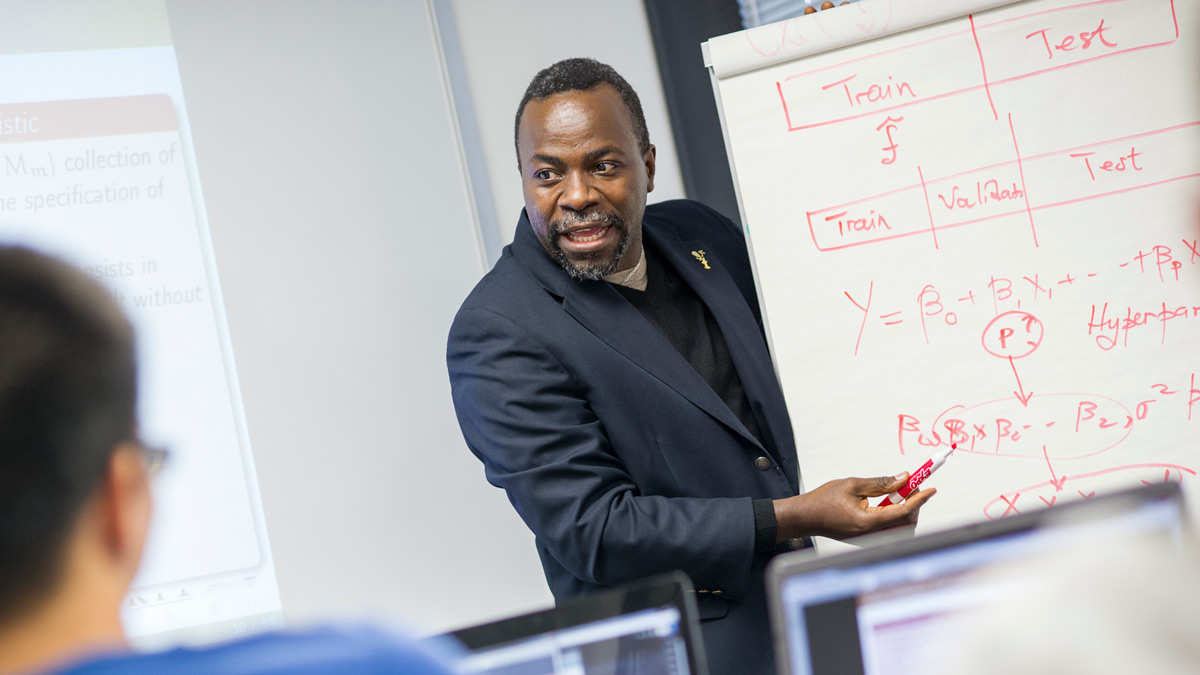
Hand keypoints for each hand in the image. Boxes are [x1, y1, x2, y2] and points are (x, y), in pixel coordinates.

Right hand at [773, 473, 935, 540]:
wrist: (805, 517)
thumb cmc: (823, 500)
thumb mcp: (852, 485)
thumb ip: (880, 483)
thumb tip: (904, 479)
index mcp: (868, 522)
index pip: (903, 512)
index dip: (920, 499)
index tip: (931, 489)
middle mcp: (871, 535)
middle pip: (906, 523)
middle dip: (915, 505)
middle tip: (913, 486)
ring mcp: (870, 539)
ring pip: (900, 528)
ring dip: (906, 510)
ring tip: (899, 493)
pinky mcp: (867, 538)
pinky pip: (890, 529)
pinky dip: (896, 516)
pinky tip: (889, 503)